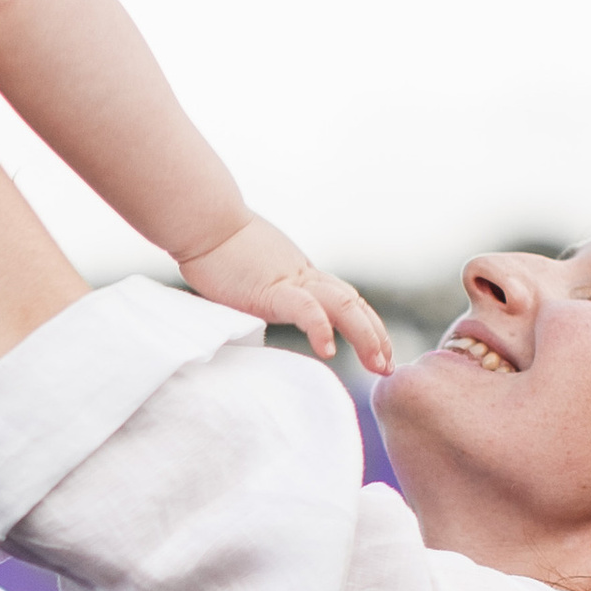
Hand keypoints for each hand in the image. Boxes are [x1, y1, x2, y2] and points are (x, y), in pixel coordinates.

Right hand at [178, 216, 394, 374]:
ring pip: (344, 306)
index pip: (346, 301)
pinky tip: (328, 351)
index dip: (368, 326)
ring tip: (376, 364)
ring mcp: (291, 281)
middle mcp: (304, 277)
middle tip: (387, 368)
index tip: (380, 353)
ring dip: (366, 336)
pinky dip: (321, 329)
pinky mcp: (272, 288)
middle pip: (354, 304)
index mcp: (301, 276)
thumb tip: (263, 316)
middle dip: (377, 337)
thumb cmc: (216, 251)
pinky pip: (306, 309)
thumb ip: (265, 298)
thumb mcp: (251, 279)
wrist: (203, 222)